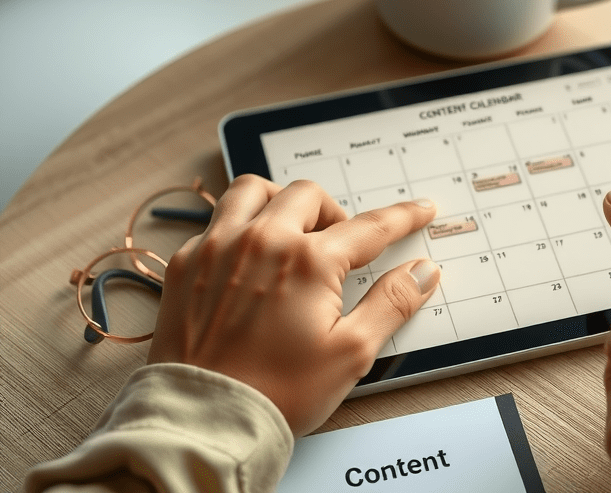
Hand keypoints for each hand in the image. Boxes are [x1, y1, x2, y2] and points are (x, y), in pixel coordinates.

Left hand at [148, 175, 440, 435]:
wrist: (205, 420)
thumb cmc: (278, 392)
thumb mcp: (351, 353)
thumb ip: (392, 303)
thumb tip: (424, 271)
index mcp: (308, 262)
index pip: (369, 227)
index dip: (402, 217)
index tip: (420, 209)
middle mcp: (261, 241)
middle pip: (308, 196)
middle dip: (334, 212)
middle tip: (341, 244)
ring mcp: (217, 248)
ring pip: (252, 191)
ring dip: (280, 200)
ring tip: (291, 230)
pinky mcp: (185, 264)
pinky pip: (214, 222)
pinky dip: (238, 227)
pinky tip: (248, 257)